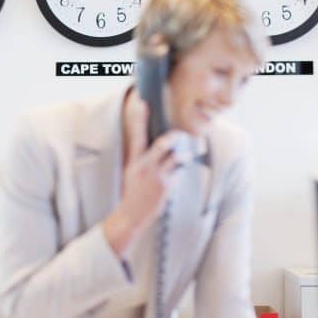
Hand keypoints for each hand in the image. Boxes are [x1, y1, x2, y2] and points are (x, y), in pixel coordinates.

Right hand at [104, 91, 182, 255]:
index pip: (136, 134)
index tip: (142, 103)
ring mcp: (156, 175)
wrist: (131, 214)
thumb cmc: (133, 192)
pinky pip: (178, 171)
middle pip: (163, 143)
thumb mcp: (132, 172)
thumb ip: (143, 158)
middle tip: (180, 134)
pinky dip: (180, 170)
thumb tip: (158, 147)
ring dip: (183, 154)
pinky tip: (176, 174)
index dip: (140, 118)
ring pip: (176, 156)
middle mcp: (144, 165)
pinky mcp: (165, 185)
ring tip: (187, 153)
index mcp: (134, 160)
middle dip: (175, 137)